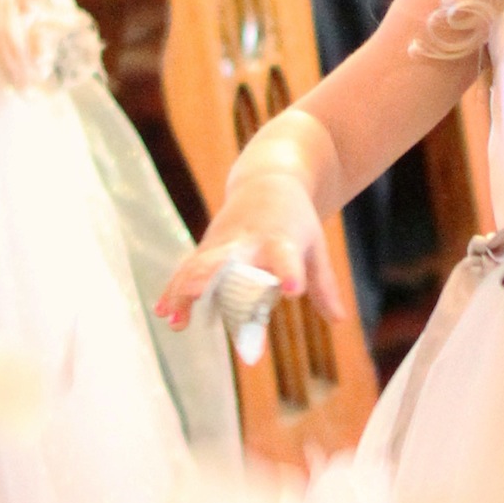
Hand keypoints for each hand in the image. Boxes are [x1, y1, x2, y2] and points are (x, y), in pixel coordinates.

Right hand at [159, 178, 342, 330]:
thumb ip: (323, 284)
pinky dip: (175, 291)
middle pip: (228, 259)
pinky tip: (164, 314)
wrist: (267, 180)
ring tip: (176, 321)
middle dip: (212, 278)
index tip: (293, 290)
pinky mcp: (206, 249)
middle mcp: (247, 241)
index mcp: (280, 240)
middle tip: (197, 295)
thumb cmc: (295, 220)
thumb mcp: (315, 248)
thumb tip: (339, 320)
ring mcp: (222, 244)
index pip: (285, 256)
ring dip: (184, 292)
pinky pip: (187, 270)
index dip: (288, 271)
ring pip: (200, 267)